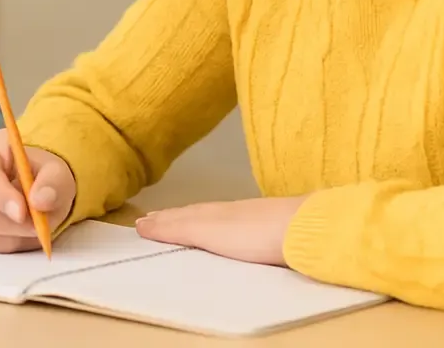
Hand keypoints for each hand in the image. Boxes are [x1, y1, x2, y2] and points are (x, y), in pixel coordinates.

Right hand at [0, 128, 75, 252]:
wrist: (30, 184)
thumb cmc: (38, 173)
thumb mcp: (55, 171)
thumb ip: (52, 182)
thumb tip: (41, 200)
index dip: (1, 197)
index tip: (21, 213)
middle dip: (17, 225)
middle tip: (41, 225)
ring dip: (18, 235)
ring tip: (33, 222)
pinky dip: (12, 242)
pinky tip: (22, 229)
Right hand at [134, 196, 307, 264]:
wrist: (301, 229)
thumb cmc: (251, 232)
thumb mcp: (206, 231)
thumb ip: (177, 227)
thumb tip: (142, 222)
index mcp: (208, 212)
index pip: (179, 216)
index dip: (161, 220)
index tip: (142, 222)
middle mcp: (225, 212)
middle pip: (193, 214)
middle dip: (173, 218)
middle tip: (153, 220)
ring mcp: (246, 219)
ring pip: (211, 218)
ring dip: (192, 221)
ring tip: (180, 223)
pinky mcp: (265, 229)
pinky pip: (230, 226)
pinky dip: (216, 226)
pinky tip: (222, 232)